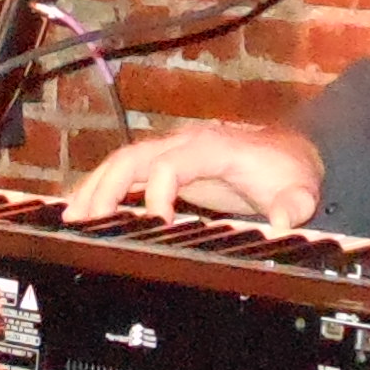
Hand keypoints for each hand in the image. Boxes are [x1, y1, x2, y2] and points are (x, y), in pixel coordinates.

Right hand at [64, 124, 325, 228]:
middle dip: (106, 187)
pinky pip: (127, 173)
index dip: (159, 191)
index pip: (171, 163)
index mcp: (212, 148)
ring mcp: (173, 154)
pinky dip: (102, 188)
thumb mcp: (299, 190)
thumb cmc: (288, 172)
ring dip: (95, 188)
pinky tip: (82, 208)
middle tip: (84, 221)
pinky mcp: (167, 167)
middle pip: (134, 158)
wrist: (290, 155)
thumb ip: (293, 206)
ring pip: (122, 164)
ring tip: (70, 217)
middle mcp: (185, 145)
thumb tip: (283, 223)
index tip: (158, 223)